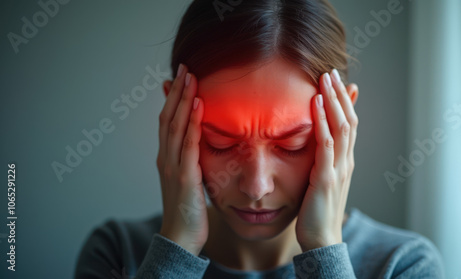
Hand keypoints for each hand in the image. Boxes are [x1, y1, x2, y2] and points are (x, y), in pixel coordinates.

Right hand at [157, 63, 207, 255]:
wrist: (181, 237)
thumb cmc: (188, 211)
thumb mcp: (189, 180)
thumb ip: (191, 161)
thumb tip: (200, 147)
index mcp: (167, 158)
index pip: (168, 122)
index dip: (172, 99)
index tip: (180, 78)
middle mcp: (166, 158)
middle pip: (168, 118)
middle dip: (176, 91)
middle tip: (185, 68)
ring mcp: (172, 166)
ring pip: (175, 126)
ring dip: (182, 99)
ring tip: (190, 77)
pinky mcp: (184, 176)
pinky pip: (188, 144)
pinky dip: (192, 123)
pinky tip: (198, 105)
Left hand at [295, 69, 358, 251]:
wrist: (321, 238)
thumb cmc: (318, 209)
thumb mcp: (322, 179)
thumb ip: (323, 159)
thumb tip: (321, 142)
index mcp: (345, 160)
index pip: (348, 124)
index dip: (344, 101)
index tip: (335, 81)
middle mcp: (346, 161)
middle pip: (348, 120)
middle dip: (339, 95)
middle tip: (330, 71)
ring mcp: (338, 169)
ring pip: (341, 127)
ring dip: (333, 101)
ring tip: (325, 79)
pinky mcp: (325, 178)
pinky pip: (326, 145)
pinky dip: (322, 122)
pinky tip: (315, 105)